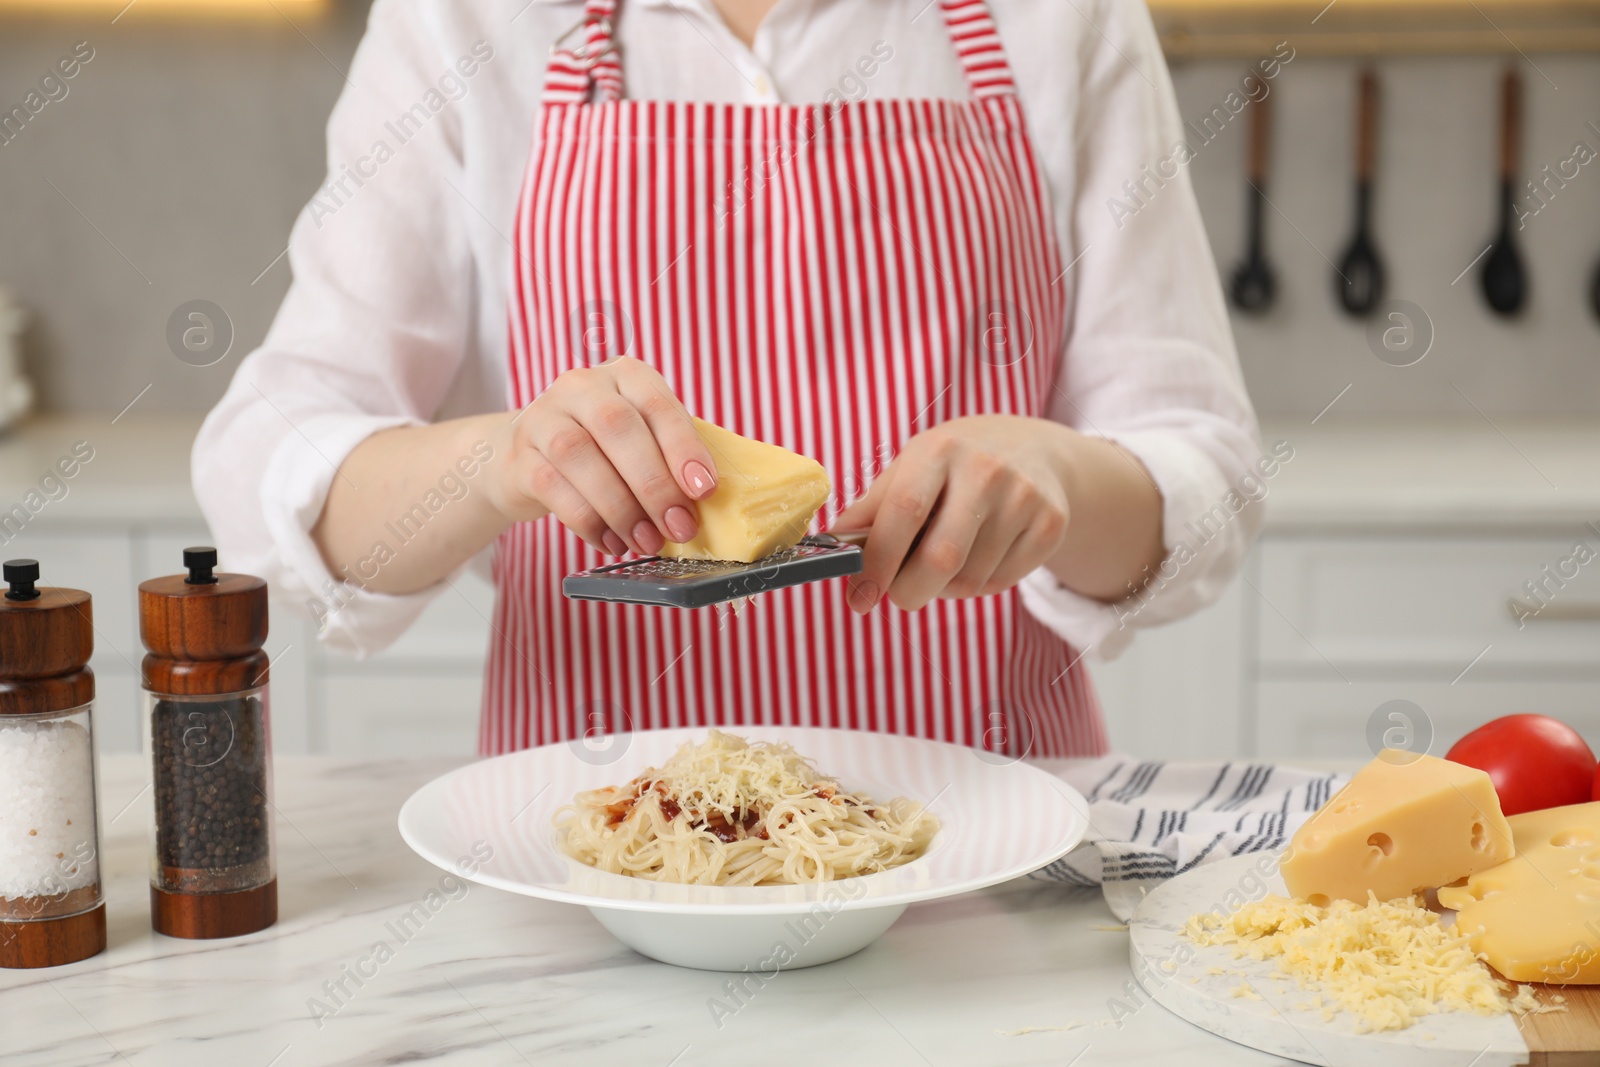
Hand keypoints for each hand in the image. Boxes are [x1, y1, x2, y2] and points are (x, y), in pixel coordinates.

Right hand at [487, 357, 717, 555]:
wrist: (526, 455)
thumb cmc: (602, 449)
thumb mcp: (639, 439)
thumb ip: (670, 457)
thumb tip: (709, 501)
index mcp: (625, 375)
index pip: (657, 404)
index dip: (683, 447)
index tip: (704, 490)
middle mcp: (581, 386)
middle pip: (619, 428)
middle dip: (654, 485)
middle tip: (678, 527)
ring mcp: (543, 417)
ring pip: (579, 456)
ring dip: (620, 507)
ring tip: (646, 541)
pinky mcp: (519, 456)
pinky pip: (552, 488)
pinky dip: (588, 521)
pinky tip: (611, 543)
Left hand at [833, 415, 1072, 612]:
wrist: (1036, 451)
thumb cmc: (955, 466)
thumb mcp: (912, 468)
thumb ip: (872, 509)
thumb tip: (830, 551)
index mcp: (938, 450)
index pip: (903, 511)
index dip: (878, 561)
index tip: (860, 596)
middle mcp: (985, 469)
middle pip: (941, 558)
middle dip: (909, 591)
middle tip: (899, 595)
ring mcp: (1023, 496)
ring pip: (969, 580)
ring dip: (944, 588)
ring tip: (943, 563)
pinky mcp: (1050, 524)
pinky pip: (1000, 583)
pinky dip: (978, 586)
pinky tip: (978, 558)